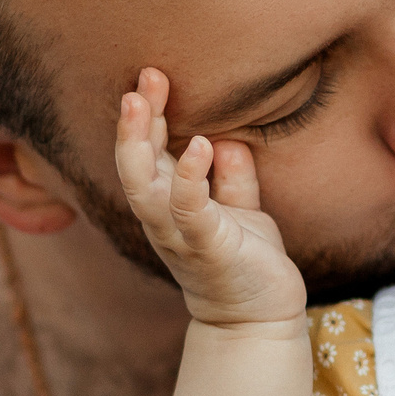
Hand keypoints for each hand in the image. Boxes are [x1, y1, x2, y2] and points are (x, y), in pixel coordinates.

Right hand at [114, 68, 304, 326]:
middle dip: (134, 120)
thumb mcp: (241, 211)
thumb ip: (229, 179)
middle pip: (134, 163)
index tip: (153, 76)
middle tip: (143, 77)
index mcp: (168, 204)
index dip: (145, 116)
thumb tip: (224, 141)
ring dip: (139, 143)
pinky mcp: (207, 248)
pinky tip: (200, 146)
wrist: (260, 319)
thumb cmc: (247, 263)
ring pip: (144, 186)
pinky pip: (189, 210)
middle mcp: (163, 218)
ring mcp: (180, 235)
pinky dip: (190, 178)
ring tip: (144, 101)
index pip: (147, 153)